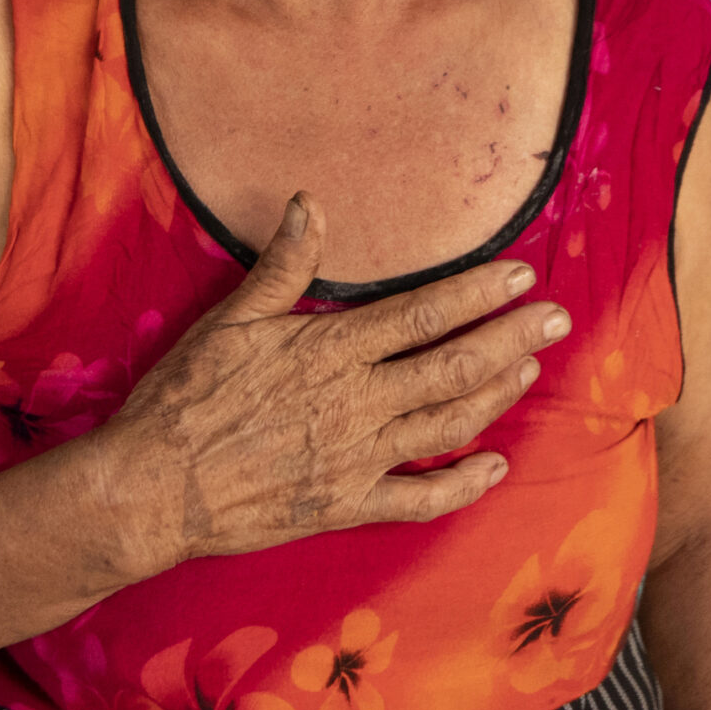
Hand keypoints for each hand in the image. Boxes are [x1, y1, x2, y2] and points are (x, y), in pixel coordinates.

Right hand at [95, 193, 570, 571]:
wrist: (152, 488)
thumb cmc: (184, 398)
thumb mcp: (228, 320)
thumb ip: (282, 265)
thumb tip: (313, 203)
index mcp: (329, 351)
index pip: (422, 316)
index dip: (478, 294)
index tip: (522, 275)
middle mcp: (356, 404)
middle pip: (453, 368)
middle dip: (512, 339)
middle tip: (558, 317)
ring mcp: (356, 459)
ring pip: (447, 425)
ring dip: (497, 396)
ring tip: (531, 368)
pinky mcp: (346, 505)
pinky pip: (419, 498)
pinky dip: (462, 484)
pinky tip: (494, 468)